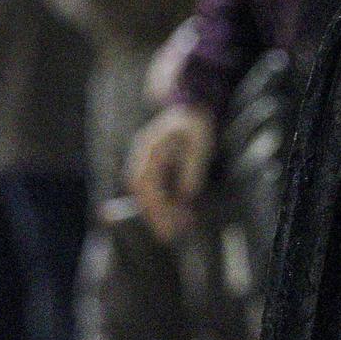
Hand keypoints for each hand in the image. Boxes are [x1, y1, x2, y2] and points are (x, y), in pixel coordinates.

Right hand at [127, 103, 216, 241]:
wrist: (190, 105)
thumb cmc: (195, 123)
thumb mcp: (199, 143)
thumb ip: (192, 168)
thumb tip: (186, 194)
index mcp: (148, 152)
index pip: (145, 188)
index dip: (154, 209)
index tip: (166, 226)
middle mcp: (141, 159)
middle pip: (142, 195)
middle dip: (156, 216)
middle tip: (172, 234)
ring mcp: (144, 162)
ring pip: (147, 194)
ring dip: (160, 212)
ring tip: (181, 226)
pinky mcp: (153, 167)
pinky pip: (153, 190)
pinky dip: (164, 203)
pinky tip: (180, 211)